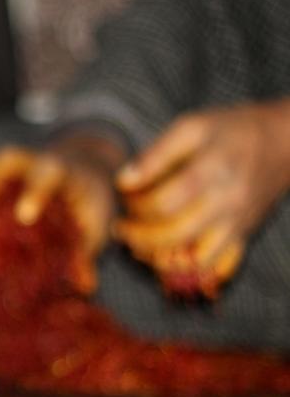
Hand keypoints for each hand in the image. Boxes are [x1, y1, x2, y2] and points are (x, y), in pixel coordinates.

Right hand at [0, 132, 124, 292]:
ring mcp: (5, 163)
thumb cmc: (84, 207)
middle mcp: (31, 162)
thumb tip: (84, 286)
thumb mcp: (91, 227)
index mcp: (62, 173)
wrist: (78, 173)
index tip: (25, 216)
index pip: (49, 175)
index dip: (36, 193)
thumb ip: (84, 252)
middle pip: (8, 159)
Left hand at [115, 100, 289, 286]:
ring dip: (158, 257)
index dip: (135, 204)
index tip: (123, 194)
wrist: (282, 143)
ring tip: (137, 243)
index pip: (163, 202)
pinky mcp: (243, 237)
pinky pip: (215, 267)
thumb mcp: (191, 127)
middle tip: (121, 226)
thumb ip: (155, 154)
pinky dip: (187, 269)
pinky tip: (166, 255)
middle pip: (175, 234)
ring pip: (194, 259)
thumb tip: (122, 181)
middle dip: (139, 235)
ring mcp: (237, 223)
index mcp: (212, 171)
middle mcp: (228, 202)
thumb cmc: (228, 131)